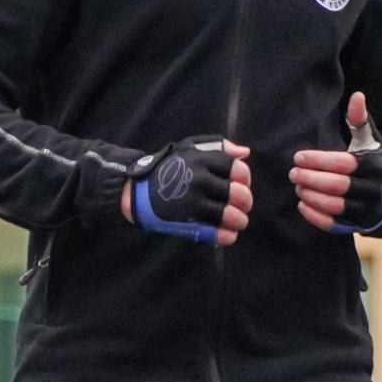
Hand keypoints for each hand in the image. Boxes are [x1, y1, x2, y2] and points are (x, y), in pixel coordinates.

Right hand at [123, 136, 252, 245]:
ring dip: (239, 221)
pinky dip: (225, 236)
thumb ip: (219, 146)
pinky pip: (213, 232)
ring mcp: (193, 202)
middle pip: (238, 194)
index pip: (238, 170)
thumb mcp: (189, 147)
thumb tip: (245, 152)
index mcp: (203, 160)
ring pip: (229, 215)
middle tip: (243, 206)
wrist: (136, 190)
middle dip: (246, 201)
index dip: (245, 179)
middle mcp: (200, 180)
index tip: (242, 183)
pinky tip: (229, 234)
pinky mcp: (185, 221)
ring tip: (239, 222)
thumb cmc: (169, 167)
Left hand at [292, 92, 381, 233]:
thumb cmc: (370, 161)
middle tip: (293, 173)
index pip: (343, 163)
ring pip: (335, 205)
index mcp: (374, 165)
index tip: (298, 157)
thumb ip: (360, 120)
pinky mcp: (359, 224)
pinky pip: (334, 223)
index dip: (318, 161)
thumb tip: (357, 95)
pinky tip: (302, 204)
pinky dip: (315, 215)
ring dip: (311, 196)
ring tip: (297, 186)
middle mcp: (374, 189)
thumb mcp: (368, 140)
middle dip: (311, 179)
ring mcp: (367, 209)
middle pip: (337, 185)